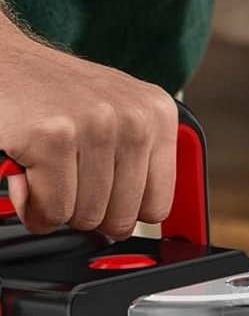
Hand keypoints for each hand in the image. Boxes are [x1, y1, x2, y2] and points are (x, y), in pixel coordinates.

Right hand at [0, 14, 178, 236]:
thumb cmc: (51, 94)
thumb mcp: (113, 117)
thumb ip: (134, 163)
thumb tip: (138, 221)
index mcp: (157, 115)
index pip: (157, 207)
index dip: (119, 211)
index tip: (99, 194)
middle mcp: (134, 119)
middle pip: (120, 218)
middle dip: (84, 210)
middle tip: (63, 177)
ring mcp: (95, 126)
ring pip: (84, 217)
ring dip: (54, 205)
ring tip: (43, 167)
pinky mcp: (53, 138)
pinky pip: (52, 210)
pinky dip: (31, 204)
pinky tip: (24, 172)